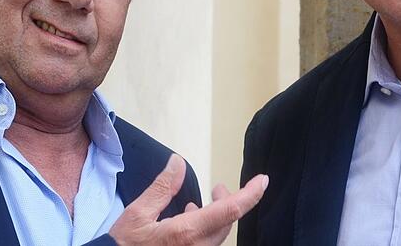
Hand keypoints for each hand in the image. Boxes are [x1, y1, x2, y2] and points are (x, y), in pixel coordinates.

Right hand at [109, 154, 268, 244]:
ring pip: (218, 235)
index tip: (262, 180)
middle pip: (227, 222)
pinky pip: (207, 245)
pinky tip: (191, 220)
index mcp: (186, 233)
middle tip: (218, 188)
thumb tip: (178, 163)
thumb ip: (162, 188)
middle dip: (229, 201)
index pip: (231, 210)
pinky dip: (206, 229)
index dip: (251, 194)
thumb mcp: (138, 213)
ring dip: (217, 216)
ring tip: (201, 203)